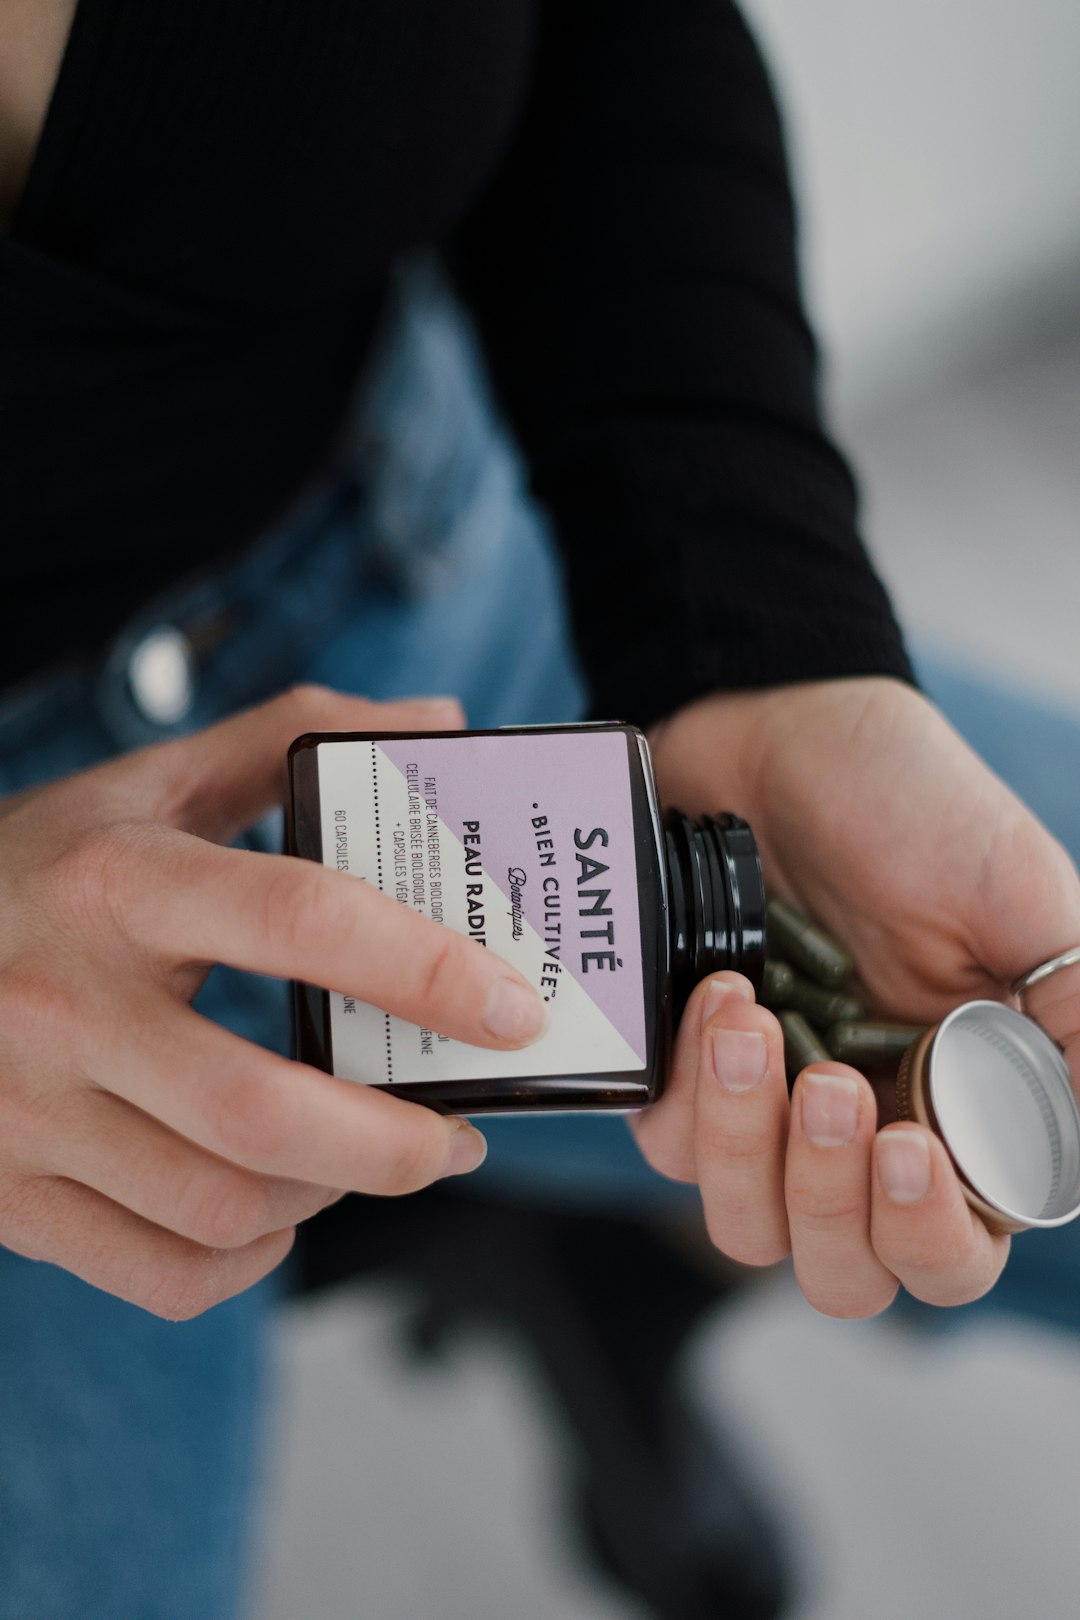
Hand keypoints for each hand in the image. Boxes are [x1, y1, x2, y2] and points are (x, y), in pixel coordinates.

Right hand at [0, 687, 546, 1317]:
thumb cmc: (41, 867)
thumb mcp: (148, 785)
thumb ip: (287, 742)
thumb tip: (436, 722)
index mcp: (118, 882)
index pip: (298, 919)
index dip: (426, 968)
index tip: (514, 1009)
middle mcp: (63, 1002)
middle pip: (262, 1110)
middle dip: (399, 1141)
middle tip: (462, 1131)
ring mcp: (26, 1112)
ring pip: (218, 1205)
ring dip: (330, 1195)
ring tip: (375, 1157)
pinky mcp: (9, 1197)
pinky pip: (158, 1272)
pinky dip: (247, 1260)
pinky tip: (278, 1207)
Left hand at [633, 676, 1079, 1315]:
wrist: (782, 721)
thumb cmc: (912, 804)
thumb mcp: (1024, 899)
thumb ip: (1073, 1021)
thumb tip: (1076, 1151)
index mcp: (959, 1110)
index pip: (955, 1249)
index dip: (932, 1235)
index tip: (912, 1145)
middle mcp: (861, 1127)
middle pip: (843, 1269)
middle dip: (832, 1203)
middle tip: (833, 1086)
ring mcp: (763, 1103)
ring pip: (744, 1223)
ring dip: (747, 1146)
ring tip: (752, 1019)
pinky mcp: (681, 1064)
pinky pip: (666, 1138)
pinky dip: (686, 1088)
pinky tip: (714, 993)